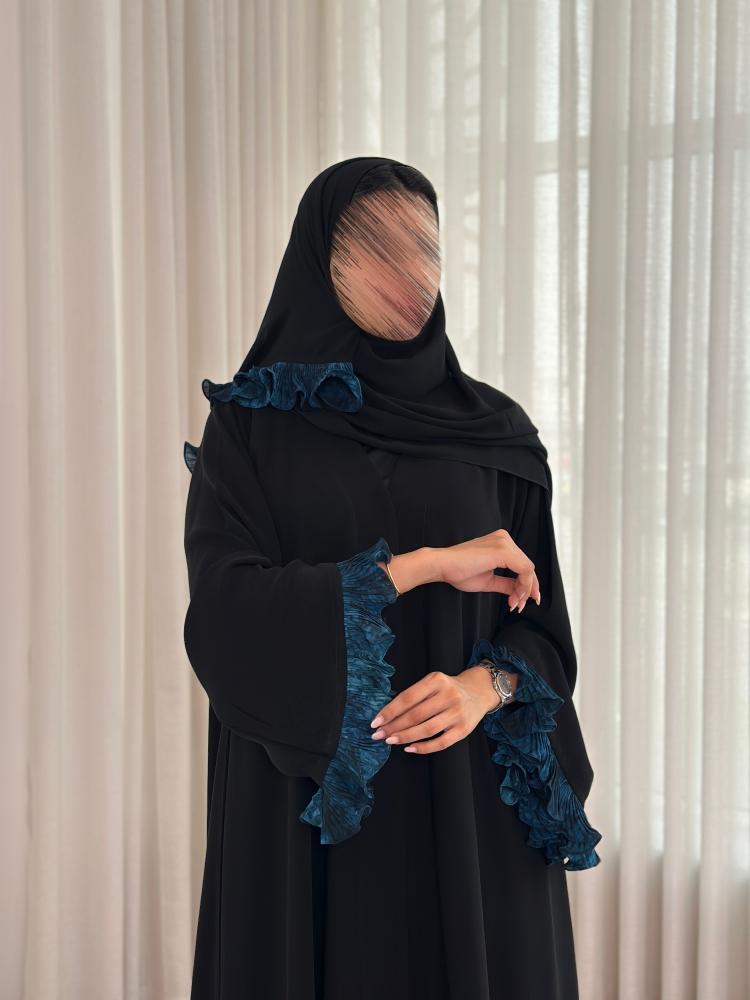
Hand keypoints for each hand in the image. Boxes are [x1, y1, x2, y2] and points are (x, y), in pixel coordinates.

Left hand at [369, 665, 517, 754]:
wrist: (479, 692)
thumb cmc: (448, 689)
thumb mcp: (433, 683)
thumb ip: (415, 695)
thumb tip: (388, 715)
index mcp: (436, 680)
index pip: (408, 697)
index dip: (390, 711)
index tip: (375, 722)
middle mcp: (448, 695)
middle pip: (415, 715)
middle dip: (393, 726)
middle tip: (378, 734)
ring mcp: (457, 713)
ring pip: (426, 729)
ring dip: (405, 737)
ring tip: (390, 740)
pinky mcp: (464, 729)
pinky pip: (441, 742)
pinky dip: (423, 747)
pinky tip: (409, 748)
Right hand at [433, 529, 539, 611]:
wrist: (442, 566)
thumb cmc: (459, 571)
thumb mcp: (489, 581)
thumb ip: (506, 584)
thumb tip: (520, 592)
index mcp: (500, 543)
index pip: (522, 563)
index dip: (526, 584)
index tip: (523, 601)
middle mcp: (504, 539)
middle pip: (527, 566)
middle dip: (527, 589)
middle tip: (521, 606)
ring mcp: (504, 543)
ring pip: (528, 568)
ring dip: (524, 590)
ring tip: (514, 604)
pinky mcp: (503, 550)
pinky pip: (524, 569)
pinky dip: (523, 585)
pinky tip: (513, 597)